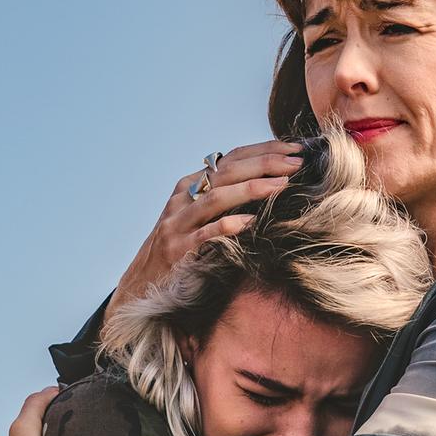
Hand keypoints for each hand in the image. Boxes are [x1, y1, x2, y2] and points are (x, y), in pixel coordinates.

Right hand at [105, 142, 304, 322]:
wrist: (140, 286)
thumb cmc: (178, 251)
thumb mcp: (195, 217)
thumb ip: (222, 199)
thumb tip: (269, 182)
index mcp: (188, 187)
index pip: (230, 159)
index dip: (263, 150)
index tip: (294, 150)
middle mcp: (182, 201)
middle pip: (225, 173)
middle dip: (263, 164)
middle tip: (296, 164)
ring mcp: (177, 226)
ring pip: (215, 198)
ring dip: (250, 189)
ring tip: (281, 185)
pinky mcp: (177, 252)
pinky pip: (204, 235)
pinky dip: (227, 226)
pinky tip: (251, 223)